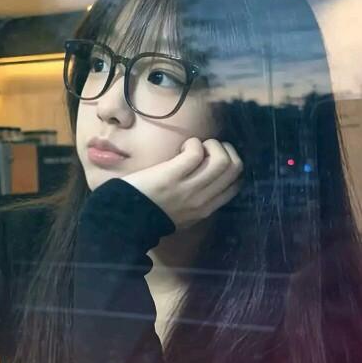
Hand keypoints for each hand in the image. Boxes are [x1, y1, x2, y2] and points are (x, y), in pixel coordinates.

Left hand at [122, 138, 242, 229]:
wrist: (125, 218)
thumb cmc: (151, 212)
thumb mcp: (182, 215)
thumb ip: (198, 201)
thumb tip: (209, 178)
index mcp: (206, 209)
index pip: (236, 184)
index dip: (231, 165)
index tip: (213, 159)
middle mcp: (202, 200)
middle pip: (234, 168)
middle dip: (225, 150)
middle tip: (206, 149)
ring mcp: (188, 188)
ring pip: (222, 160)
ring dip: (211, 145)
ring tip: (194, 147)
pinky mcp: (172, 175)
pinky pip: (196, 152)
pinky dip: (193, 144)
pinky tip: (182, 147)